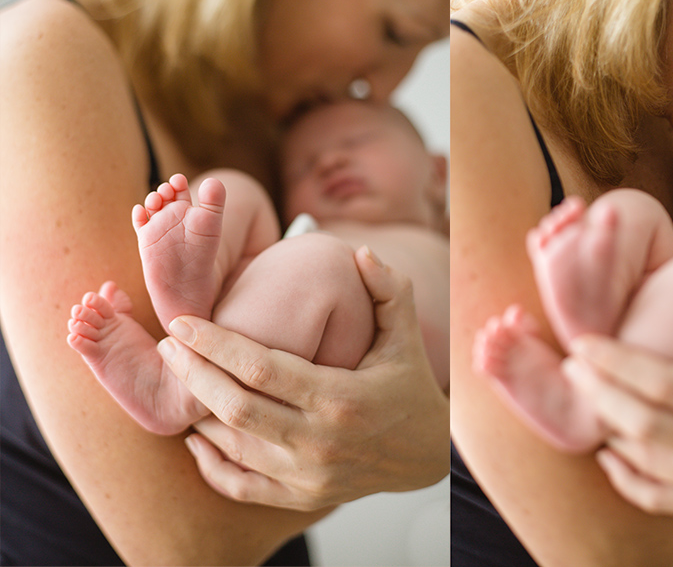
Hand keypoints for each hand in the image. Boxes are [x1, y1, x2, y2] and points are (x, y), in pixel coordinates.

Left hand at [158, 247, 448, 510]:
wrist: (426, 454)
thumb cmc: (410, 385)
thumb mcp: (407, 335)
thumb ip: (388, 290)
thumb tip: (362, 252)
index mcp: (342, 397)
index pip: (262, 368)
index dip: (215, 344)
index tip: (182, 322)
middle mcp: (321, 442)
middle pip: (235, 407)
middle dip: (192, 372)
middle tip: (167, 345)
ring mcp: (309, 476)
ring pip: (231, 446)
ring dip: (197, 411)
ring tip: (178, 376)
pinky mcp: (301, 498)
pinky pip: (240, 486)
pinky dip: (210, 463)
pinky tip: (196, 437)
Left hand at [564, 260, 672, 518]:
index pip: (664, 383)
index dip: (618, 362)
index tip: (582, 342)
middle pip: (643, 423)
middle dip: (598, 393)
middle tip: (569, 367)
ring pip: (644, 459)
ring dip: (606, 427)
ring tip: (582, 395)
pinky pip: (656, 497)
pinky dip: (625, 477)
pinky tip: (605, 450)